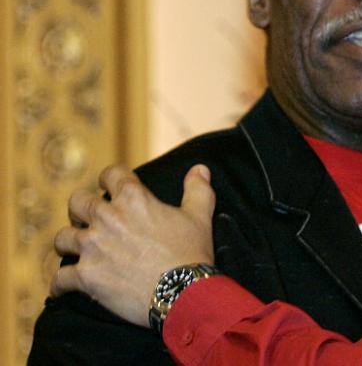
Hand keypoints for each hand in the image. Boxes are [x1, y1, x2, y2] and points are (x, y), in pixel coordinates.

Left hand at [50, 164, 215, 326]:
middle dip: (81, 210)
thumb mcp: (200, 216)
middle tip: (88, 220)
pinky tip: (65, 287)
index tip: (110, 186)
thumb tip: (199, 169)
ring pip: (62, 238)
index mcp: (133, 198)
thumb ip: (198, 189)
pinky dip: (61, 284)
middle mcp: (107, 218)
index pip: (110, 174)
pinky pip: (60, 278)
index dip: (109, 178)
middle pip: (77, 202)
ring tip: (75, 251)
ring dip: (68, 244)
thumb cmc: (191, 252)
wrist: (183, 292)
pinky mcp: (85, 276)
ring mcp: (92, 247)